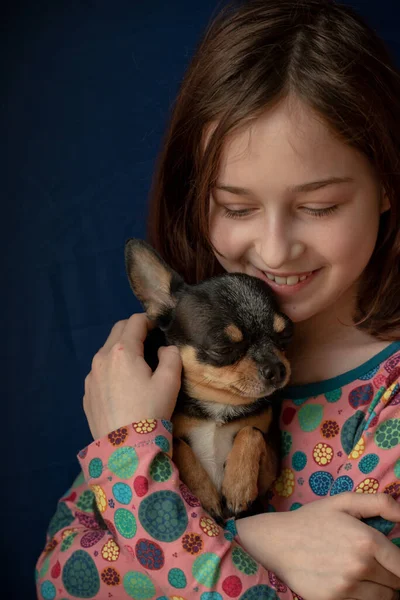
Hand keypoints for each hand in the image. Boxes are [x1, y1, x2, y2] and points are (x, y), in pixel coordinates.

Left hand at [83, 313, 181, 439]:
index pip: (135, 321)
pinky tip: (123, 387)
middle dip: (134, 331)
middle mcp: (101, 358)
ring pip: (106, 351)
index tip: (159, 330)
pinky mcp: (87, 393)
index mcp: (122, 350)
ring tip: (137, 367)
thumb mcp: (170, 382)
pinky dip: (112, 369)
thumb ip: (171, 357)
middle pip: (117, 331)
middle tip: (150, 343)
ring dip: (121, 350)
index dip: (150, 321)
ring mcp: (91, 376)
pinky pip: (100, 371)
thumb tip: (164, 349)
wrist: (126, 450)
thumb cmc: (150, 412)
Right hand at [236, 492, 399, 599]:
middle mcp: (360, 567)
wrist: (277, 541)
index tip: (393, 562)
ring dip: (381, 589)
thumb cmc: (313, 520)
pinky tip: (352, 583)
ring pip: (384, 598)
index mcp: (366, 540)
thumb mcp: (343, 502)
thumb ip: (380, 503)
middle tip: (376, 564)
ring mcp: (347, 587)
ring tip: (366, 575)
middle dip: (391, 575)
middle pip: (396, 583)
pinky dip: (364, 597)